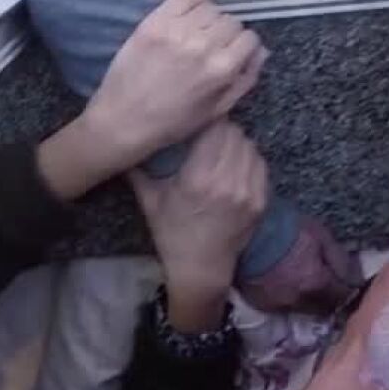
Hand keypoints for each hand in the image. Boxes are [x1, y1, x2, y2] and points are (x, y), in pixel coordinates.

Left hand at [83, 0, 266, 167]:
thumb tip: (262, 51)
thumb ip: (245, 79)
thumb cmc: (173, 122)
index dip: (242, 46)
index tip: (232, 53)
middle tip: (210, 46)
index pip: (249, 38)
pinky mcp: (155, 22)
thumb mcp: (217, 109)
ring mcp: (177, 31)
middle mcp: (203, 45)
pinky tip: (186, 17)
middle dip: (226, 33)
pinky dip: (192, 1)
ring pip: (210, 7)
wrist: (124, 120)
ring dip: (208, 18)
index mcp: (222, 69)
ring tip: (196, 32)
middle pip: (231, 21)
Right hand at [130, 120, 268, 329]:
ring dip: (235, 143)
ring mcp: (248, 192)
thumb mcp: (149, 200)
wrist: (201, 268)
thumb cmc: (171, 232)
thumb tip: (127, 136)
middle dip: (220, 130)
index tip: (196, 124)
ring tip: (220, 150)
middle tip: (207, 136)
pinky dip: (247, 159)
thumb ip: (138, 167)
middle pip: (233, 133)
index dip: (206, 122)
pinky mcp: (262, 200)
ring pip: (249, 145)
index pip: (214, 129)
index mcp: (199, 178)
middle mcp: (227, 181)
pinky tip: (233, 165)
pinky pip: (259, 163)